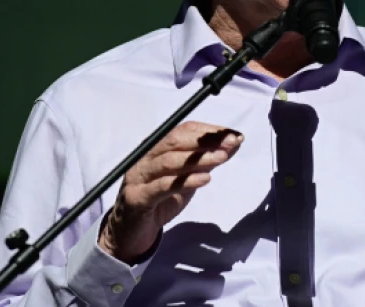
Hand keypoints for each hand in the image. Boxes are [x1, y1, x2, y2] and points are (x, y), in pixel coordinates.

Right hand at [99, 121, 243, 261]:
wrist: (130, 233)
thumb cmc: (160, 202)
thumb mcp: (187, 179)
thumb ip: (206, 162)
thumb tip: (232, 144)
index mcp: (157, 149)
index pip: (182, 131)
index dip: (208, 130)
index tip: (233, 135)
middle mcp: (146, 158)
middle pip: (175, 141)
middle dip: (205, 140)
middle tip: (231, 142)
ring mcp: (139, 177)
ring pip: (169, 161)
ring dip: (199, 158)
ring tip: (222, 157)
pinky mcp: (138, 198)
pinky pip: (162, 186)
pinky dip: (185, 181)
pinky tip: (205, 180)